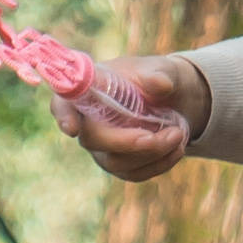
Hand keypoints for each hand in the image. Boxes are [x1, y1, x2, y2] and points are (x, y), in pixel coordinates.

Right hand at [57, 54, 206, 180]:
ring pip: (116, 162)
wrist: (173, 100)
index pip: (63, 103)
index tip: (71, 128)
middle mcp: (87, 122)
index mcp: (89, 91)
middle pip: (93, 140)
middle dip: (131, 141)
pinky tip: (177, 148)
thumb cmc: (156, 78)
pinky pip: (134, 173)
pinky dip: (160, 163)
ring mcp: (101, 147)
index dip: (63, 115)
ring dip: (153, 153)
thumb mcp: (161, 69)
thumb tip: (160, 84)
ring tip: (179, 134)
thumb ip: (159, 74)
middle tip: (170, 132)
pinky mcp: (119, 164)